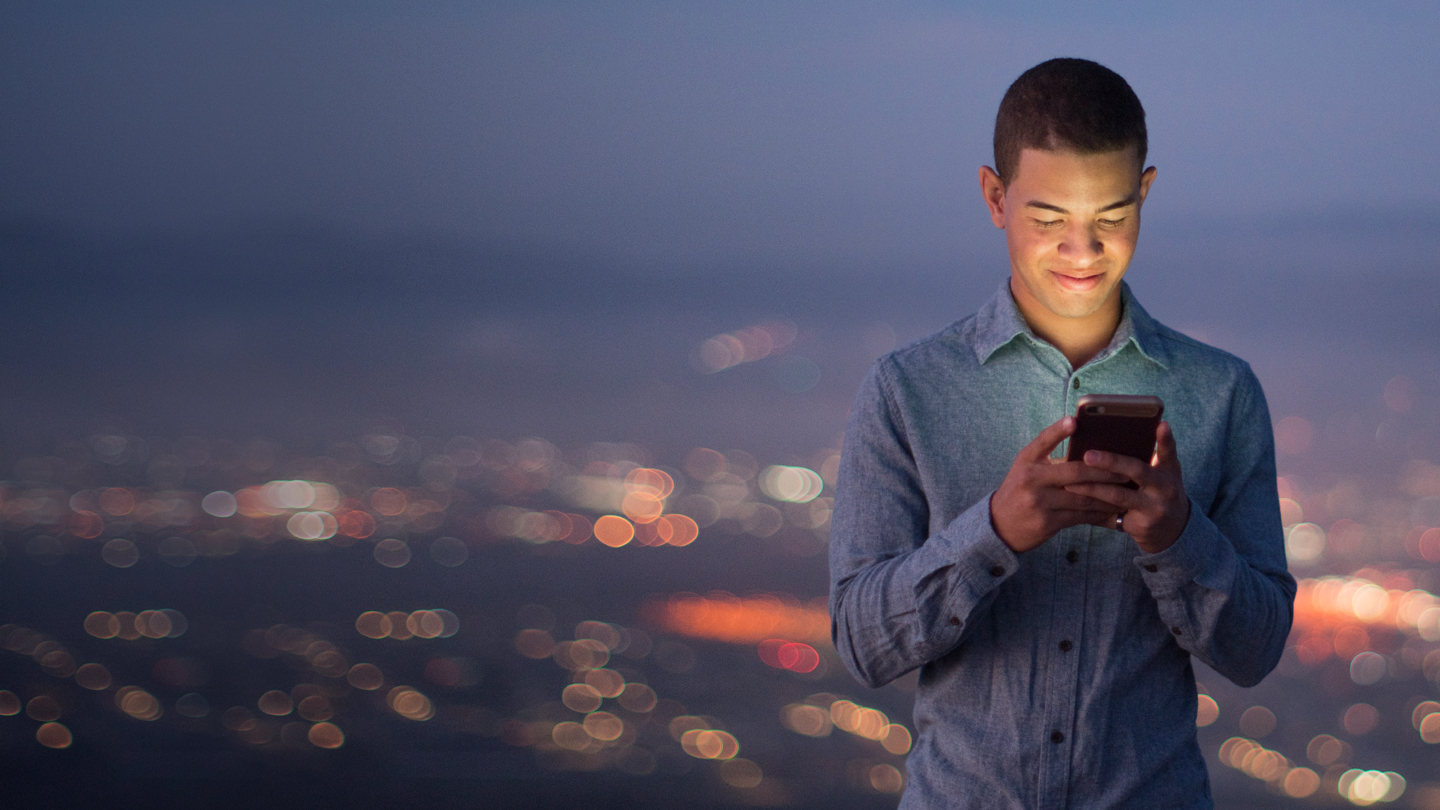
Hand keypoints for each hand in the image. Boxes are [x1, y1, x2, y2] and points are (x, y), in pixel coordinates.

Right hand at [989, 416, 1130, 552]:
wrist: (1000, 524)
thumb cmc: (1022, 490)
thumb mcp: (1028, 469)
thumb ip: (1053, 461)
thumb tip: (1092, 454)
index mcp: (1027, 460)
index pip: (1043, 441)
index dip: (1058, 430)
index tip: (1074, 420)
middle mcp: (1031, 478)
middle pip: (1075, 472)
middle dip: (1104, 472)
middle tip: (1125, 471)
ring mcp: (1038, 501)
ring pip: (1082, 497)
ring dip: (1107, 495)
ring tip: (1124, 491)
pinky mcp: (1046, 522)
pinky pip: (1079, 516)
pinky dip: (1098, 513)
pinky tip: (1110, 509)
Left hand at [1065, 421, 1190, 553]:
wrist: (1173, 530)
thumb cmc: (1158, 491)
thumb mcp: (1161, 474)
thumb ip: (1147, 457)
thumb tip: (1110, 435)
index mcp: (1169, 470)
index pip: (1168, 451)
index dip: (1165, 438)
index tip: (1160, 424)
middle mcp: (1166, 488)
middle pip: (1137, 470)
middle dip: (1111, 461)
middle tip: (1087, 455)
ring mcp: (1155, 508)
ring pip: (1118, 495)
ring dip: (1092, 488)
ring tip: (1069, 483)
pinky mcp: (1141, 525)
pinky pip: (1111, 515)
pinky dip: (1092, 509)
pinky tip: (1073, 503)